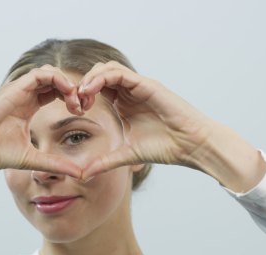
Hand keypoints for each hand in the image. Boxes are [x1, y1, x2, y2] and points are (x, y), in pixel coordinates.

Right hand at [0, 65, 83, 177]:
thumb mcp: (33, 159)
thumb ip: (55, 164)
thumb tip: (79, 174)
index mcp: (28, 107)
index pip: (56, 92)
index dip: (72, 98)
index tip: (82, 112)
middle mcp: (24, 96)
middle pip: (56, 80)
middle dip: (74, 89)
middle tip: (83, 105)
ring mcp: (19, 90)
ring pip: (49, 72)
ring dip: (68, 82)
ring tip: (75, 100)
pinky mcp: (14, 89)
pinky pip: (40, 74)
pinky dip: (57, 78)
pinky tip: (67, 93)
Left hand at [77, 61, 216, 179]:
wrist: (190, 146)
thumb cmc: (165, 148)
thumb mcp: (126, 155)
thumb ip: (104, 162)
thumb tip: (83, 175)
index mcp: (124, 103)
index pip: (97, 88)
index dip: (82, 95)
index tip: (74, 111)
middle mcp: (130, 91)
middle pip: (99, 73)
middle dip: (82, 84)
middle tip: (75, 103)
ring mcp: (138, 86)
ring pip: (107, 68)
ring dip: (90, 79)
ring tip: (81, 96)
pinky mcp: (146, 85)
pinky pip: (119, 73)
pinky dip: (102, 78)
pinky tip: (91, 92)